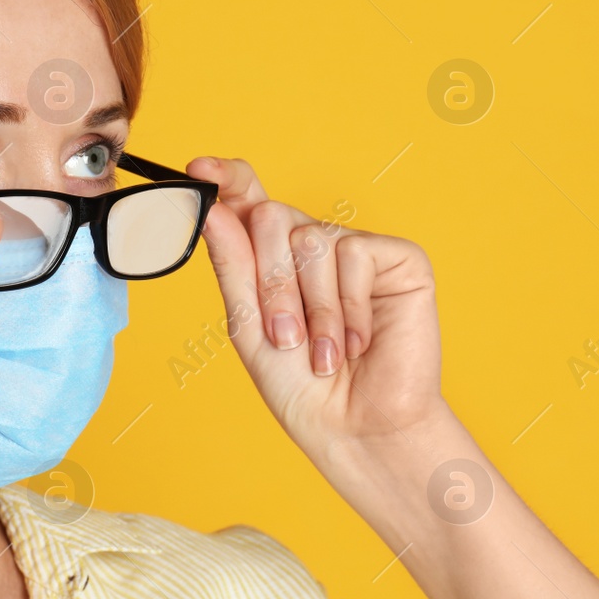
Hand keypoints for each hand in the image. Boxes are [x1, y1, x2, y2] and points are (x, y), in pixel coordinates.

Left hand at [190, 156, 446, 469]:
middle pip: (271, 217)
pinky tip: (359, 342)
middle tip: (285, 338)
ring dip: (313, 308)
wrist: (357, 428)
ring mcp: (357, 250)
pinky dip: (350, 306)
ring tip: (325, 354)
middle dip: (271, 284)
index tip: (199, 171)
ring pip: (312, 238)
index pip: (249, 200)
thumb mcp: (249, 327)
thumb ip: (232, 265)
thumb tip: (211, 206)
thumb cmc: (303, 389)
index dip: (226, 180)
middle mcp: (315, 246)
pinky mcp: (399, 259)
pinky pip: (357, 252)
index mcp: (273, 259)